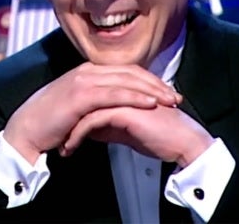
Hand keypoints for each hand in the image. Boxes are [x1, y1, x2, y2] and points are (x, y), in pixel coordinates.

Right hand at [3, 63, 182, 163]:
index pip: (126, 70)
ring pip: (126, 80)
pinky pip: (115, 94)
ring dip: (151, 90)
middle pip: (130, 72)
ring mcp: (83, 80)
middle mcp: (87, 71)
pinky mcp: (81, 95)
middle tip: (176, 96)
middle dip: (156, 83)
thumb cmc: (50, 124)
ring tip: (170, 100)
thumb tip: (116, 111)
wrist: (25, 131)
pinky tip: (150, 104)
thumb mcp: (78, 108)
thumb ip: (97, 104)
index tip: (166, 92)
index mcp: (88, 71)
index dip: (149, 80)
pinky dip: (135, 97)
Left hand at [61, 105, 213, 167]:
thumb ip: (109, 124)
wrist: (183, 141)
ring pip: (85, 109)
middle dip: (68, 120)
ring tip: (62, 146)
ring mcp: (122, 97)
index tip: (63, 130)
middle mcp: (121, 90)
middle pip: (84, 99)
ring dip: (70, 129)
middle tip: (55, 136)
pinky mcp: (123, 110)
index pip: (90, 96)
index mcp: (123, 90)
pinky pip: (92, 120)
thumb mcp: (128, 130)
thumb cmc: (162, 136)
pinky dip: (78, 135)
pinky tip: (71, 147)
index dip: (75, 113)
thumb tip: (91, 129)